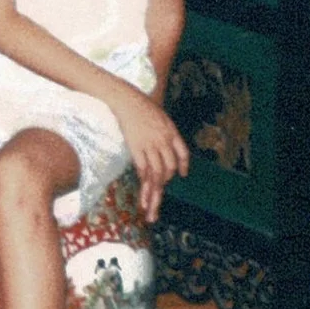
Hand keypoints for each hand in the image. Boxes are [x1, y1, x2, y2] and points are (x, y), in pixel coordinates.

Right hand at [117, 95, 189, 221]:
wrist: (126, 99)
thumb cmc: (141, 105)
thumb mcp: (160, 116)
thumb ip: (165, 130)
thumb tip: (164, 143)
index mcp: (171, 132)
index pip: (182, 154)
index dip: (182, 166)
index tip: (181, 175)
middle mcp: (163, 141)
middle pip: (168, 169)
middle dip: (163, 188)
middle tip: (157, 206)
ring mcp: (150, 145)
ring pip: (155, 174)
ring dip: (153, 194)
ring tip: (149, 209)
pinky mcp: (136, 147)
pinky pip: (143, 169)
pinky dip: (144, 182)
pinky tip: (142, 193)